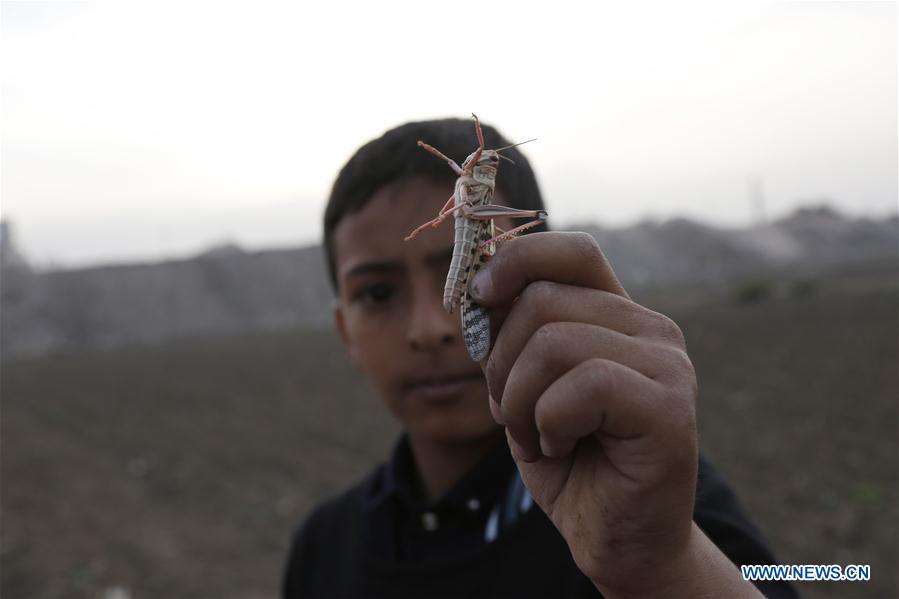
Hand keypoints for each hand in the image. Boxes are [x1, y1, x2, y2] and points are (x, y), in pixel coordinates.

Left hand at [470, 232, 758, 597]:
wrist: (616, 537)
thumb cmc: (569, 459)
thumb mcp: (524, 387)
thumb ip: (512, 337)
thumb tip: (479, 288)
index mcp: (616, 316)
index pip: (571, 251)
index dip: (516, 261)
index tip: (479, 296)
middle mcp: (650, 329)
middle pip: (542, 300)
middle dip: (501, 362)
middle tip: (512, 411)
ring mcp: (666, 364)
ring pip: (553, 341)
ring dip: (520, 400)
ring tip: (538, 436)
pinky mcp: (668, 407)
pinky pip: (581, 386)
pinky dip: (549, 423)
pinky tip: (562, 448)